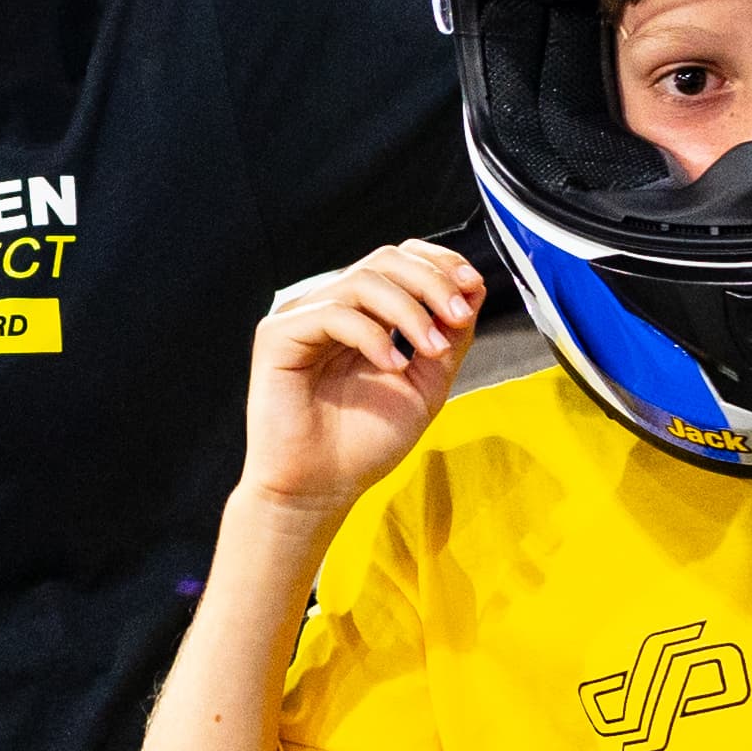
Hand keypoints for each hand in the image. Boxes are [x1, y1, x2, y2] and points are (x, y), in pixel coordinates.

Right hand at [241, 242, 481, 513]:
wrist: (320, 490)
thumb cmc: (363, 445)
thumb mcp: (425, 386)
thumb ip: (449, 338)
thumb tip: (473, 289)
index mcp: (364, 314)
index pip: (400, 261)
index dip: (439, 263)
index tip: (473, 286)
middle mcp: (333, 307)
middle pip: (385, 260)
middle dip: (432, 281)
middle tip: (459, 315)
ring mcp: (303, 318)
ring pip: (363, 280)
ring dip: (410, 310)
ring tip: (431, 350)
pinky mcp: (278, 335)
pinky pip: (333, 313)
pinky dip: (372, 335)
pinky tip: (392, 365)